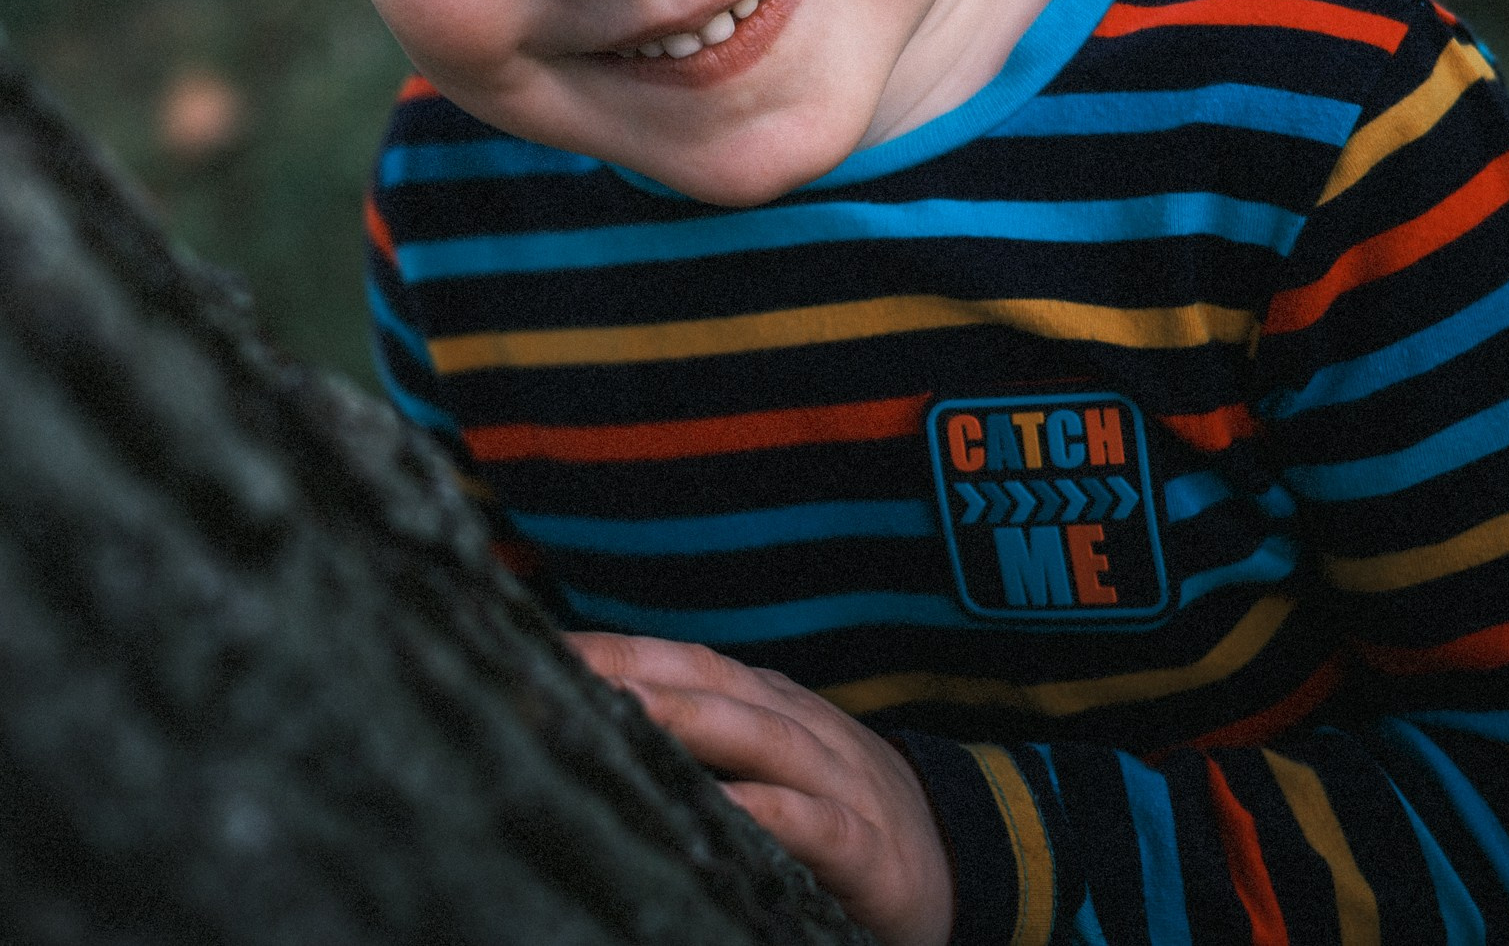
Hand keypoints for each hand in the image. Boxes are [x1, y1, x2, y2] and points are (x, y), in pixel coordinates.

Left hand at [569, 632, 951, 945]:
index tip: (543, 645)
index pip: (687, 661)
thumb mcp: (776, 762)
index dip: (620, 649)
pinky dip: (770, 812)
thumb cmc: (838, 812)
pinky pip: (816, 825)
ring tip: (628, 711)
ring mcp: (840, 785)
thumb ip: (710, 739)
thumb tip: (601, 721)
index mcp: (772, 705)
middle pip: (713, 683)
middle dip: (638, 669)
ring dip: (694, 719)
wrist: (965, 863)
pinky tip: (726, 808)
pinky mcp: (869, 852)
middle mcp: (802, 730)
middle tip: (564, 666)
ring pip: (763, 738)